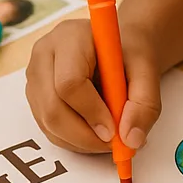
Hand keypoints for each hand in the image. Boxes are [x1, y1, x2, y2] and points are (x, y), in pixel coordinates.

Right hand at [24, 17, 160, 153]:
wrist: (116, 48)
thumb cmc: (128, 53)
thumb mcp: (147, 71)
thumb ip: (145, 103)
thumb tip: (131, 140)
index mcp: (69, 38)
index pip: (69, 82)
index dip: (91, 112)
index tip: (114, 131)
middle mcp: (43, 55)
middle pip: (52, 107)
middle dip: (84, 135)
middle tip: (113, 144)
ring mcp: (34, 78)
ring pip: (48, 123)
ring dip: (80, 141)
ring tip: (108, 136)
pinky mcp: (34, 97)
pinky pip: (48, 129)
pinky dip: (73, 140)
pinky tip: (94, 132)